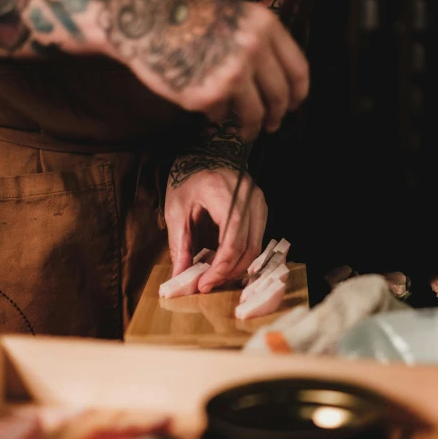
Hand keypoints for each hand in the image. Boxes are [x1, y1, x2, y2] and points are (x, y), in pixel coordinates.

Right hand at [98, 0, 308, 140]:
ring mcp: (231, 75)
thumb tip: (279, 79)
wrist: (143, 19)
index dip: (298, 93)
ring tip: (245, 131)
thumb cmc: (187, 15)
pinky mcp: (207, 96)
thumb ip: (260, 40)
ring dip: (251, 127)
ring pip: (254, 114)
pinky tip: (205, 105)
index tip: (294, 105)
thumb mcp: (234, 13)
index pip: (298, 70)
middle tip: (271, 125)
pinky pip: (219, 115)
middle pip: (279, 97)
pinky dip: (215, 115)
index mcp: (264, 27)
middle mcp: (253, 50)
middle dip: (277, 116)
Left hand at [164, 167, 267, 292]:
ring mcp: (258, 202)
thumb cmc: (188, 179)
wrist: (206, 154)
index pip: (232, 241)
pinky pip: (256, 239)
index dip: (220, 268)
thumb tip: (180, 278)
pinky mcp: (261, 208)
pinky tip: (224, 262)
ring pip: (256, 247)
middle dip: (227, 272)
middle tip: (207, 284)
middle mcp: (248, 197)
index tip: (204, 284)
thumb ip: (180, 245)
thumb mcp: (176, 210)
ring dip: (236, 267)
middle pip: (247, 248)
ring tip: (214, 275)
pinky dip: (242, 255)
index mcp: (224, 194)